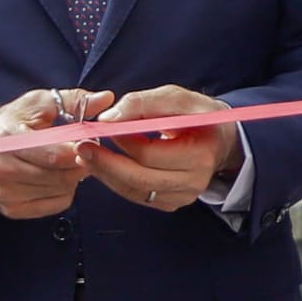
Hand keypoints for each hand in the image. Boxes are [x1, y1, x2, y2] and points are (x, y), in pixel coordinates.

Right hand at [0, 90, 101, 219]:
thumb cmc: (8, 125)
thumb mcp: (36, 103)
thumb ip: (74, 100)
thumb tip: (105, 98)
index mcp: (9, 139)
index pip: (56, 154)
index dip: (81, 149)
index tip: (91, 140)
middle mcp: (4, 169)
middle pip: (62, 176)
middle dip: (81, 163)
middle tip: (83, 150)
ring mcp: (6, 193)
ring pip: (61, 191)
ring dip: (73, 177)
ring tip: (66, 161)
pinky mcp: (13, 209)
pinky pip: (55, 204)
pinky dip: (63, 191)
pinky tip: (55, 176)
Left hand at [92, 86, 239, 210]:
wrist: (219, 138)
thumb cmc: (197, 115)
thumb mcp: (176, 98)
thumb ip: (142, 103)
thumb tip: (108, 118)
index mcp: (200, 154)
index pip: (151, 154)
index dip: (123, 142)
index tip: (102, 128)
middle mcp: (194, 181)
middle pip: (139, 179)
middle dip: (106, 163)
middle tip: (82, 147)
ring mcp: (183, 196)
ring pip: (135, 191)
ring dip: (106, 174)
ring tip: (86, 156)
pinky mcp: (171, 202)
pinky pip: (137, 196)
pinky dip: (117, 182)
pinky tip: (103, 167)